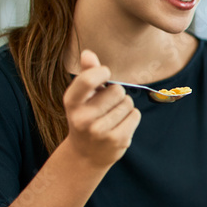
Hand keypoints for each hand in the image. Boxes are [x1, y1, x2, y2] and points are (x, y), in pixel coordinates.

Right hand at [63, 49, 140, 166]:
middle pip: (116, 90)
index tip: (105, 74)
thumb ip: (87, 74)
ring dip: (125, 107)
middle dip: (117, 94)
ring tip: (113, 117)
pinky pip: (135, 115)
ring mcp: (99, 131)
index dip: (102, 72)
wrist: (86, 154)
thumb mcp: (82, 97)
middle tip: (108, 105)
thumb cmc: (86, 116)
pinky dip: (131, 117)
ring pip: (128, 103)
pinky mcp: (116, 140)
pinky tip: (120, 125)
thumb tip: (88, 53)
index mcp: (71, 102)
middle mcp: (83, 118)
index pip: (88, 79)